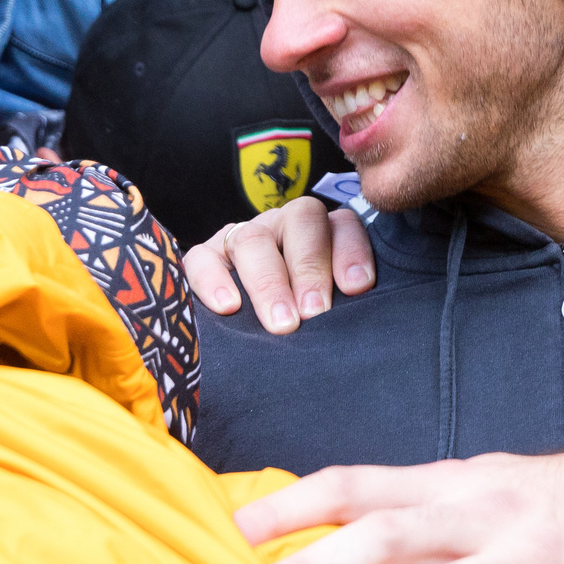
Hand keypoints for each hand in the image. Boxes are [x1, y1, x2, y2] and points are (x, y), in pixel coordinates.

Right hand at [183, 196, 375, 332]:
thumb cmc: (304, 324)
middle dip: (309, 267)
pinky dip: (213, 280)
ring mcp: (243, 237)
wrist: (247, 343)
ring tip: (281, 323)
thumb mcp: (328, 311)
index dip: (351, 251)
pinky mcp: (205, 257)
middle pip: (300, 220)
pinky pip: (202, 258)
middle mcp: (284, 226)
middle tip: (315, 312)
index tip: (357, 288)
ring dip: (268, 282)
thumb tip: (361, 323)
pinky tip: (228, 307)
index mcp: (323, 233)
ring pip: (253, 239)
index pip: (343, 224)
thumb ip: (344, 304)